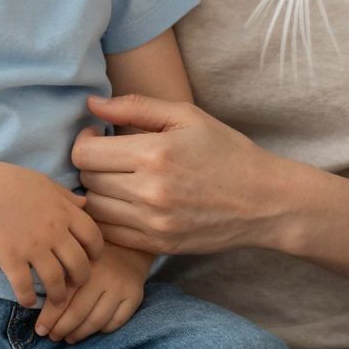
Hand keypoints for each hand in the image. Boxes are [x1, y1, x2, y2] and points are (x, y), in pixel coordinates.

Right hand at [0, 161, 103, 308]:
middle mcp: (54, 231)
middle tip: (76, 284)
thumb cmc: (9, 181)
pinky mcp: (11, 258)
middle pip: (79, 263)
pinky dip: (28, 298)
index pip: (93, 236)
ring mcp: (33, 246)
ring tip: (56, 301)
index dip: (96, 251)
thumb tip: (85, 204)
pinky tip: (27, 302)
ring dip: (58, 295)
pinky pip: (25, 286)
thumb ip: (66, 196)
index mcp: (64, 211)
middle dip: (82, 278)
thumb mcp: (44, 182)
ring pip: (55, 280)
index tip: (92, 259)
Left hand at [34, 244, 151, 342]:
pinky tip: (91, 331)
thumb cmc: (93, 255)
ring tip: (69, 338)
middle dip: (62, 329)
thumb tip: (35, 302)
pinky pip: (115, 322)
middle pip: (78, 313)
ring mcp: (121, 288)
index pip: (62, 298)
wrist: (129, 245)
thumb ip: (59, 276)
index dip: (49, 318)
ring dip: (79, 334)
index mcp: (84, 266)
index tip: (40, 330)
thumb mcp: (74, 258)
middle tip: (52, 337)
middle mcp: (104, 277)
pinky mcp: (135, 296)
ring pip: (97, 321)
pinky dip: (101, 331)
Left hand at [71, 94, 292, 254]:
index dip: (84, 140)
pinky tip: (126, 202)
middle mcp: (149, 192)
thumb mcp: (187, 117)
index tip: (98, 135)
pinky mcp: (157, 245)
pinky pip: (111, 233)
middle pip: (86, 180)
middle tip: (110, 157)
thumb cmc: (227, 151)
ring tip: (117, 179)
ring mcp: (152, 223)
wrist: (264, 202)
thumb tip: (91, 103)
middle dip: (91, 165)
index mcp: (155, 153)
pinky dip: (110, 217)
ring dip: (98, 192)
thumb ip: (135, 106)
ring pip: (94, 209)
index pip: (84, 153)